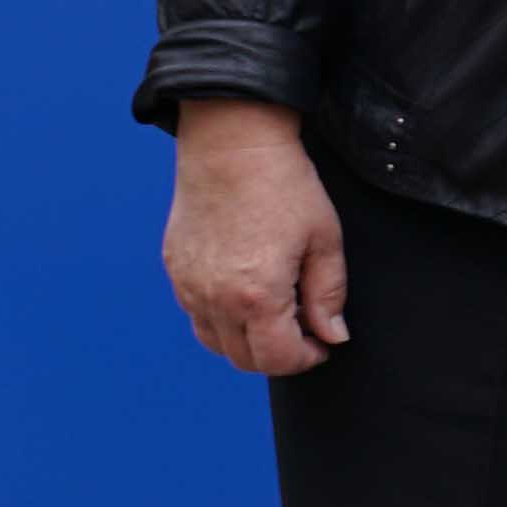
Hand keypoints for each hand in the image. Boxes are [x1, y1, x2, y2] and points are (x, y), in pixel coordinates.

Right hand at [164, 98, 348, 377]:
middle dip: (278, 354)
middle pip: (243, 358)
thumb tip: (332, 336)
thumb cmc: (285, 188)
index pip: (276, 359)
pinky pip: (196, 314)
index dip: (306, 359)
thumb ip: (328, 295)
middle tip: (304, 329)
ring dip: (247, 340)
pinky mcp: (174, 269)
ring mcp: (188, 285)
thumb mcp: (324, 241)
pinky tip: (247, 292)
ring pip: (215, 342)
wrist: (232, 146)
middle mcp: (214, 298)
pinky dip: (222, 318)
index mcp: (256, 295)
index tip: (322, 344)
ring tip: (277, 311)